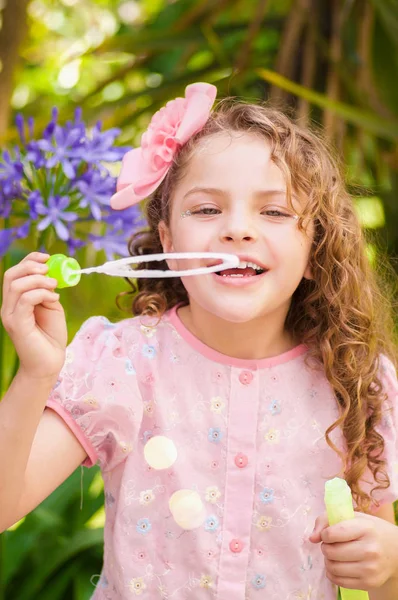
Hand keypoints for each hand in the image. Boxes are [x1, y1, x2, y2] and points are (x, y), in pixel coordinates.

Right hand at [1, 252, 66, 381]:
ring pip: (16, 285)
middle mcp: (8, 306)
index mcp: (15, 300)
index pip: (14, 273)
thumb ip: (47, 290)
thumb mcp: (52, 306)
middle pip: (11, 275)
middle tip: (49, 269)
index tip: (47, 256)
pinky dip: (41, 293)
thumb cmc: (51, 336)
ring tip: (55, 286)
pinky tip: (54, 297)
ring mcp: (10, 315)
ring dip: (39, 280)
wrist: (49, 363)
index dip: (29, 259)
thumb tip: (51, 274)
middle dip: (31, 266)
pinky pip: (25, 300)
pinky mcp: (17, 325)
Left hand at [309, 511, 397, 589]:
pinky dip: (332, 573)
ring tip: (334, 555)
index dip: (324, 534)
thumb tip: (311, 538)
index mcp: (366, 529)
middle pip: (331, 552)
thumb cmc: (370, 530)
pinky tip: (339, 565)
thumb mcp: (353, 517)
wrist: (395, 551)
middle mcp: (370, 550)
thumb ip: (327, 520)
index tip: (328, 534)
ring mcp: (370, 569)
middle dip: (325, 547)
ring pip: (333, 567)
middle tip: (331, 545)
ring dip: (328, 560)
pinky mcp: (368, 583)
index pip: (333, 533)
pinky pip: (339, 581)